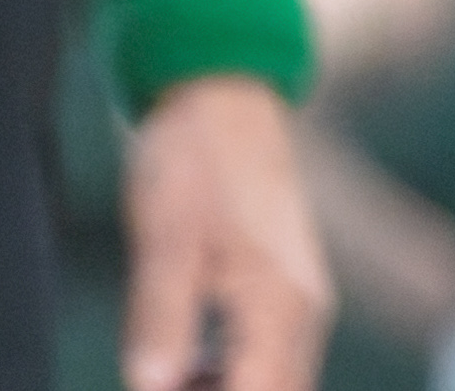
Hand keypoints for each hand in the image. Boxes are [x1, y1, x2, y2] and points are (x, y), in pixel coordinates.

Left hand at [120, 73, 332, 390]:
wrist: (223, 93)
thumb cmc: (193, 160)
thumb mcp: (163, 241)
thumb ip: (159, 320)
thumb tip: (150, 387)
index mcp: (279, 302)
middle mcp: (304, 308)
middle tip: (160, 380)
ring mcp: (301, 296)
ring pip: (278, 381)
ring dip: (230, 390)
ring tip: (166, 376)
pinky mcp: (286, 286)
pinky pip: (271, 356)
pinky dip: (234, 375)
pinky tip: (186, 366)